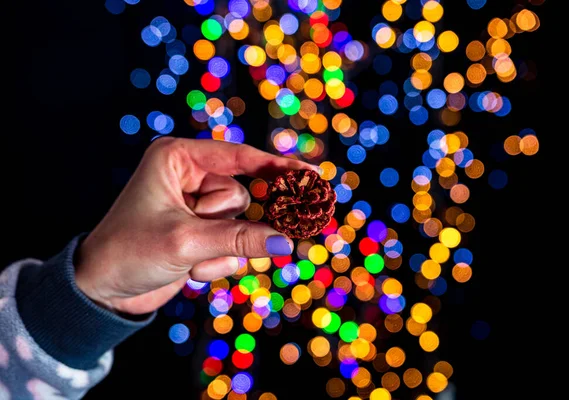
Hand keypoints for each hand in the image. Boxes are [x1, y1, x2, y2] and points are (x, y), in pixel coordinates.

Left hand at [74, 137, 318, 314]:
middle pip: (241, 197)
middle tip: (222, 239)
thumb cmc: (129, 252)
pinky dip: (216, 262)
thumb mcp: (186, 242)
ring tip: (187, 258)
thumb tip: (286, 242)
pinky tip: (189, 269)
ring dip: (219, 249)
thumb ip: (239, 240)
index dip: (276, 167)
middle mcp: (189, 178)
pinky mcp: (201, 232)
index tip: (312, 175)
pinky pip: (232, 245)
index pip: (239, 156)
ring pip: (240, 224)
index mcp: (177, 159)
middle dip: (226, 226)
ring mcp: (196, 207)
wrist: (102, 291)